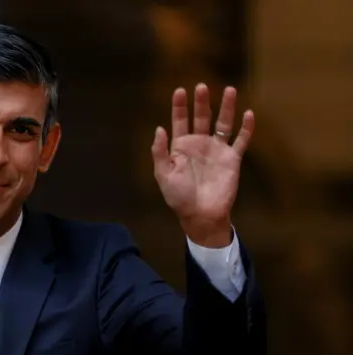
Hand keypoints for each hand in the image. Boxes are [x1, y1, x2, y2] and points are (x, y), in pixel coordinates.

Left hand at [151, 83, 253, 246]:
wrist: (200, 215)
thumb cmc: (178, 197)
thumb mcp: (163, 174)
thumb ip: (160, 152)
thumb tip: (159, 128)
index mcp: (181, 146)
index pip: (180, 121)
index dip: (180, 106)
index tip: (180, 91)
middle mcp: (199, 144)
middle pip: (201, 117)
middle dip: (201, 102)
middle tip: (201, 86)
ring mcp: (217, 150)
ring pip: (223, 123)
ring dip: (226, 107)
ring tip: (230, 89)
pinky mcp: (232, 159)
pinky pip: (241, 140)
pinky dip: (246, 128)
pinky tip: (248, 114)